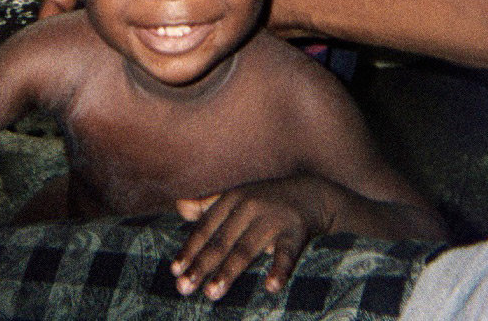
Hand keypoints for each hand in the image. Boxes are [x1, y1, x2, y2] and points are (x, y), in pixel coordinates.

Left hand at [171, 176, 332, 299]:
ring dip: (228, 272)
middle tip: (184, 288)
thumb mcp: (237, 197)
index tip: (175, 271)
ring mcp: (273, 219)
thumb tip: (178, 206)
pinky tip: (271, 287)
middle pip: (222, 242)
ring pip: (247, 249)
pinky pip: (287, 254)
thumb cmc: (267, 200)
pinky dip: (280, 270)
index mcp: (232, 200)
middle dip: (202, 266)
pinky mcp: (296, 232)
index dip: (190, 250)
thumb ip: (208, 205)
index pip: (206, 229)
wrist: (313, 194)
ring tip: (212, 293)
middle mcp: (250, 207)